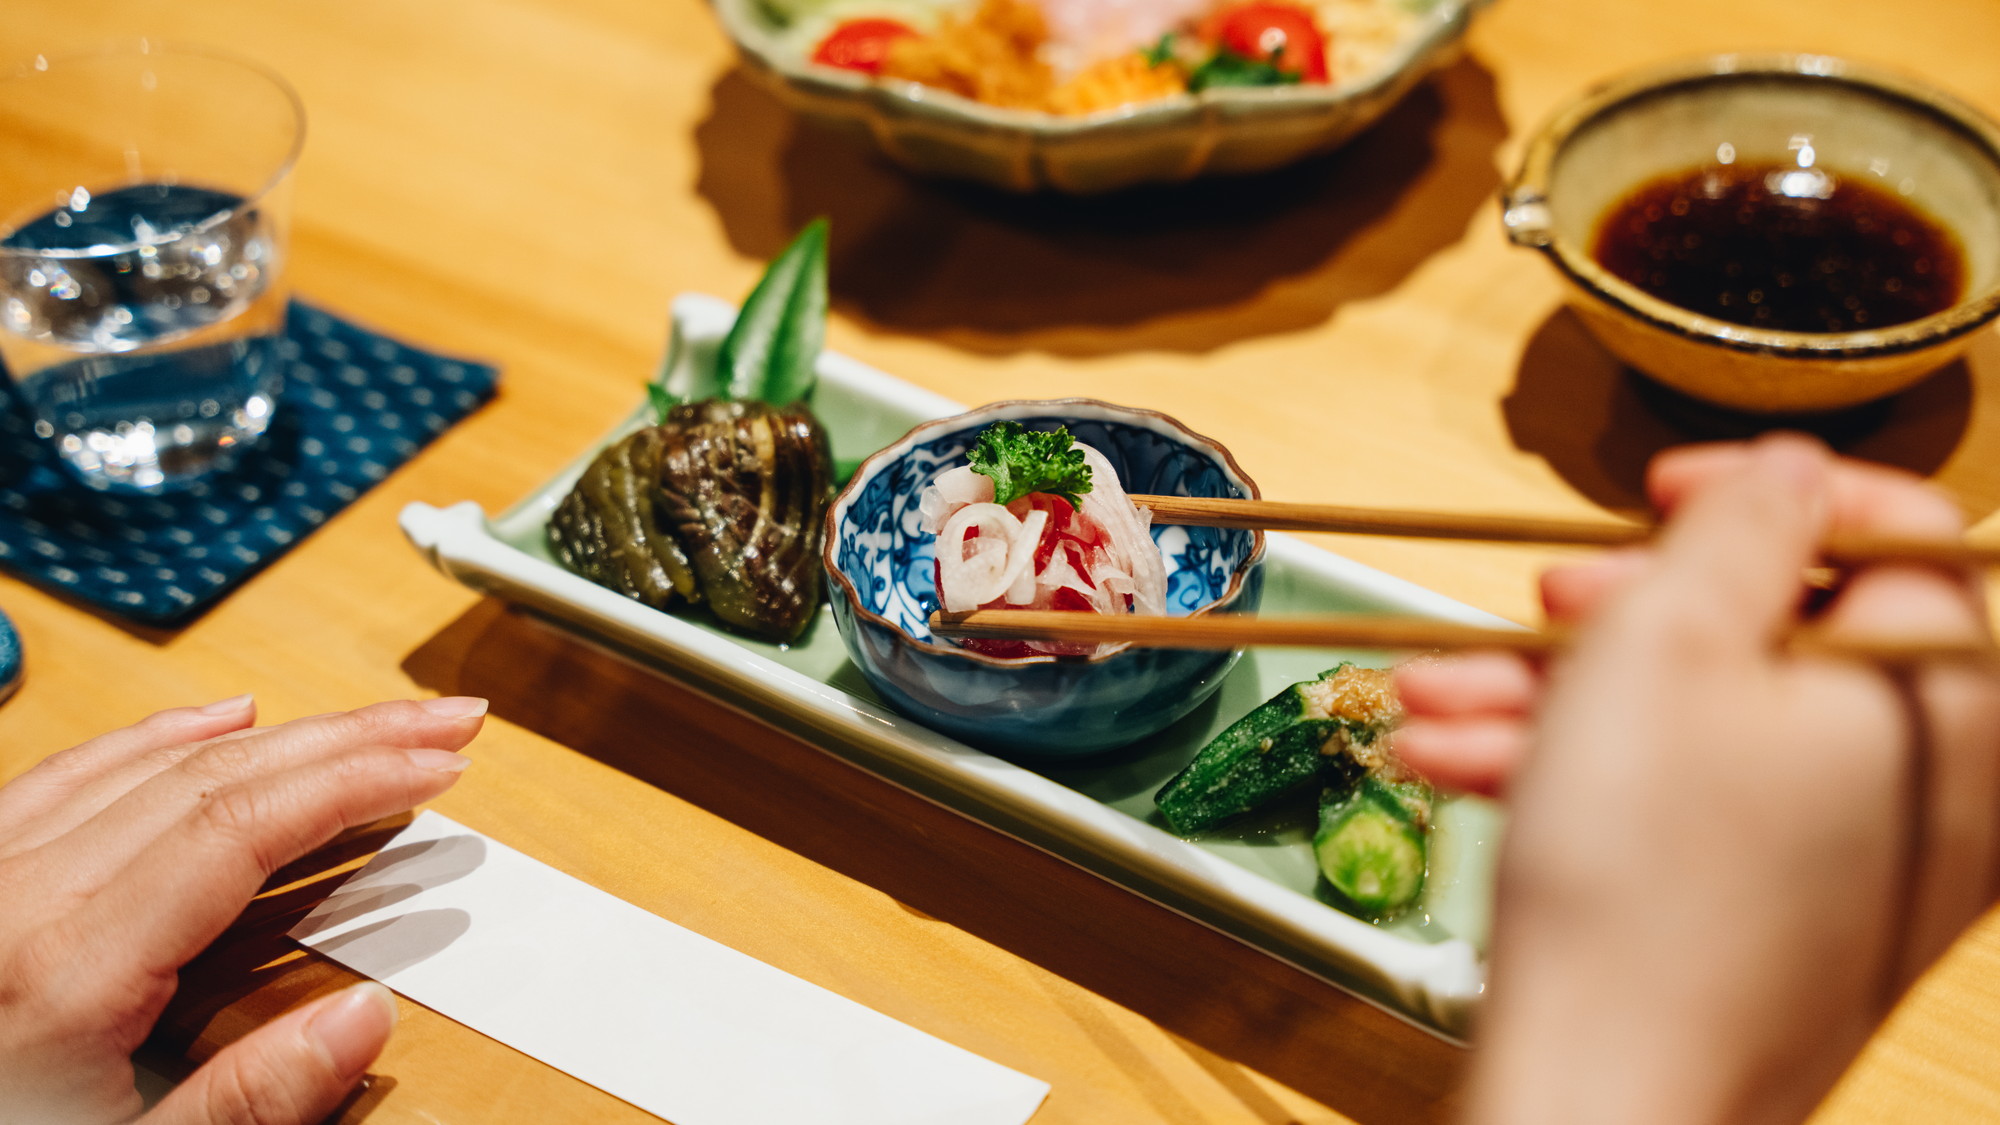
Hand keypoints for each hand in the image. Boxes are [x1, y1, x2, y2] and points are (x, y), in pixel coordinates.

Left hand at [0, 695, 486, 1124]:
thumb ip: (245, 1103)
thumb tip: (366, 1021)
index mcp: (61, 971)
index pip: (242, 828)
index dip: (355, 780)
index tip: (441, 763)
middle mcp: (17, 900)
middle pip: (213, 775)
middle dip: (346, 739)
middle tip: (444, 722)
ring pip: (150, 762)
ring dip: (277, 733)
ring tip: (369, 723)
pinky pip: (69, 775)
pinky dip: (159, 737)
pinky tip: (217, 720)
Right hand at [1395, 436, 1999, 1124]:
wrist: (1604, 1102)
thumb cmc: (1638, 880)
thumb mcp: (1660, 643)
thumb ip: (1738, 527)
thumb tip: (1788, 471)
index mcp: (1948, 699)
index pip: (1906, 534)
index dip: (1772, 489)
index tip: (1665, 488)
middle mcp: (1937, 783)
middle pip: (1786, 633)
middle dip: (1632, 605)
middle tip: (1546, 597)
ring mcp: (1863, 861)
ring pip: (1715, 724)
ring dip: (1567, 691)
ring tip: (1439, 689)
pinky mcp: (1790, 916)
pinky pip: (1698, 805)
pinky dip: (1588, 773)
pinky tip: (1460, 759)